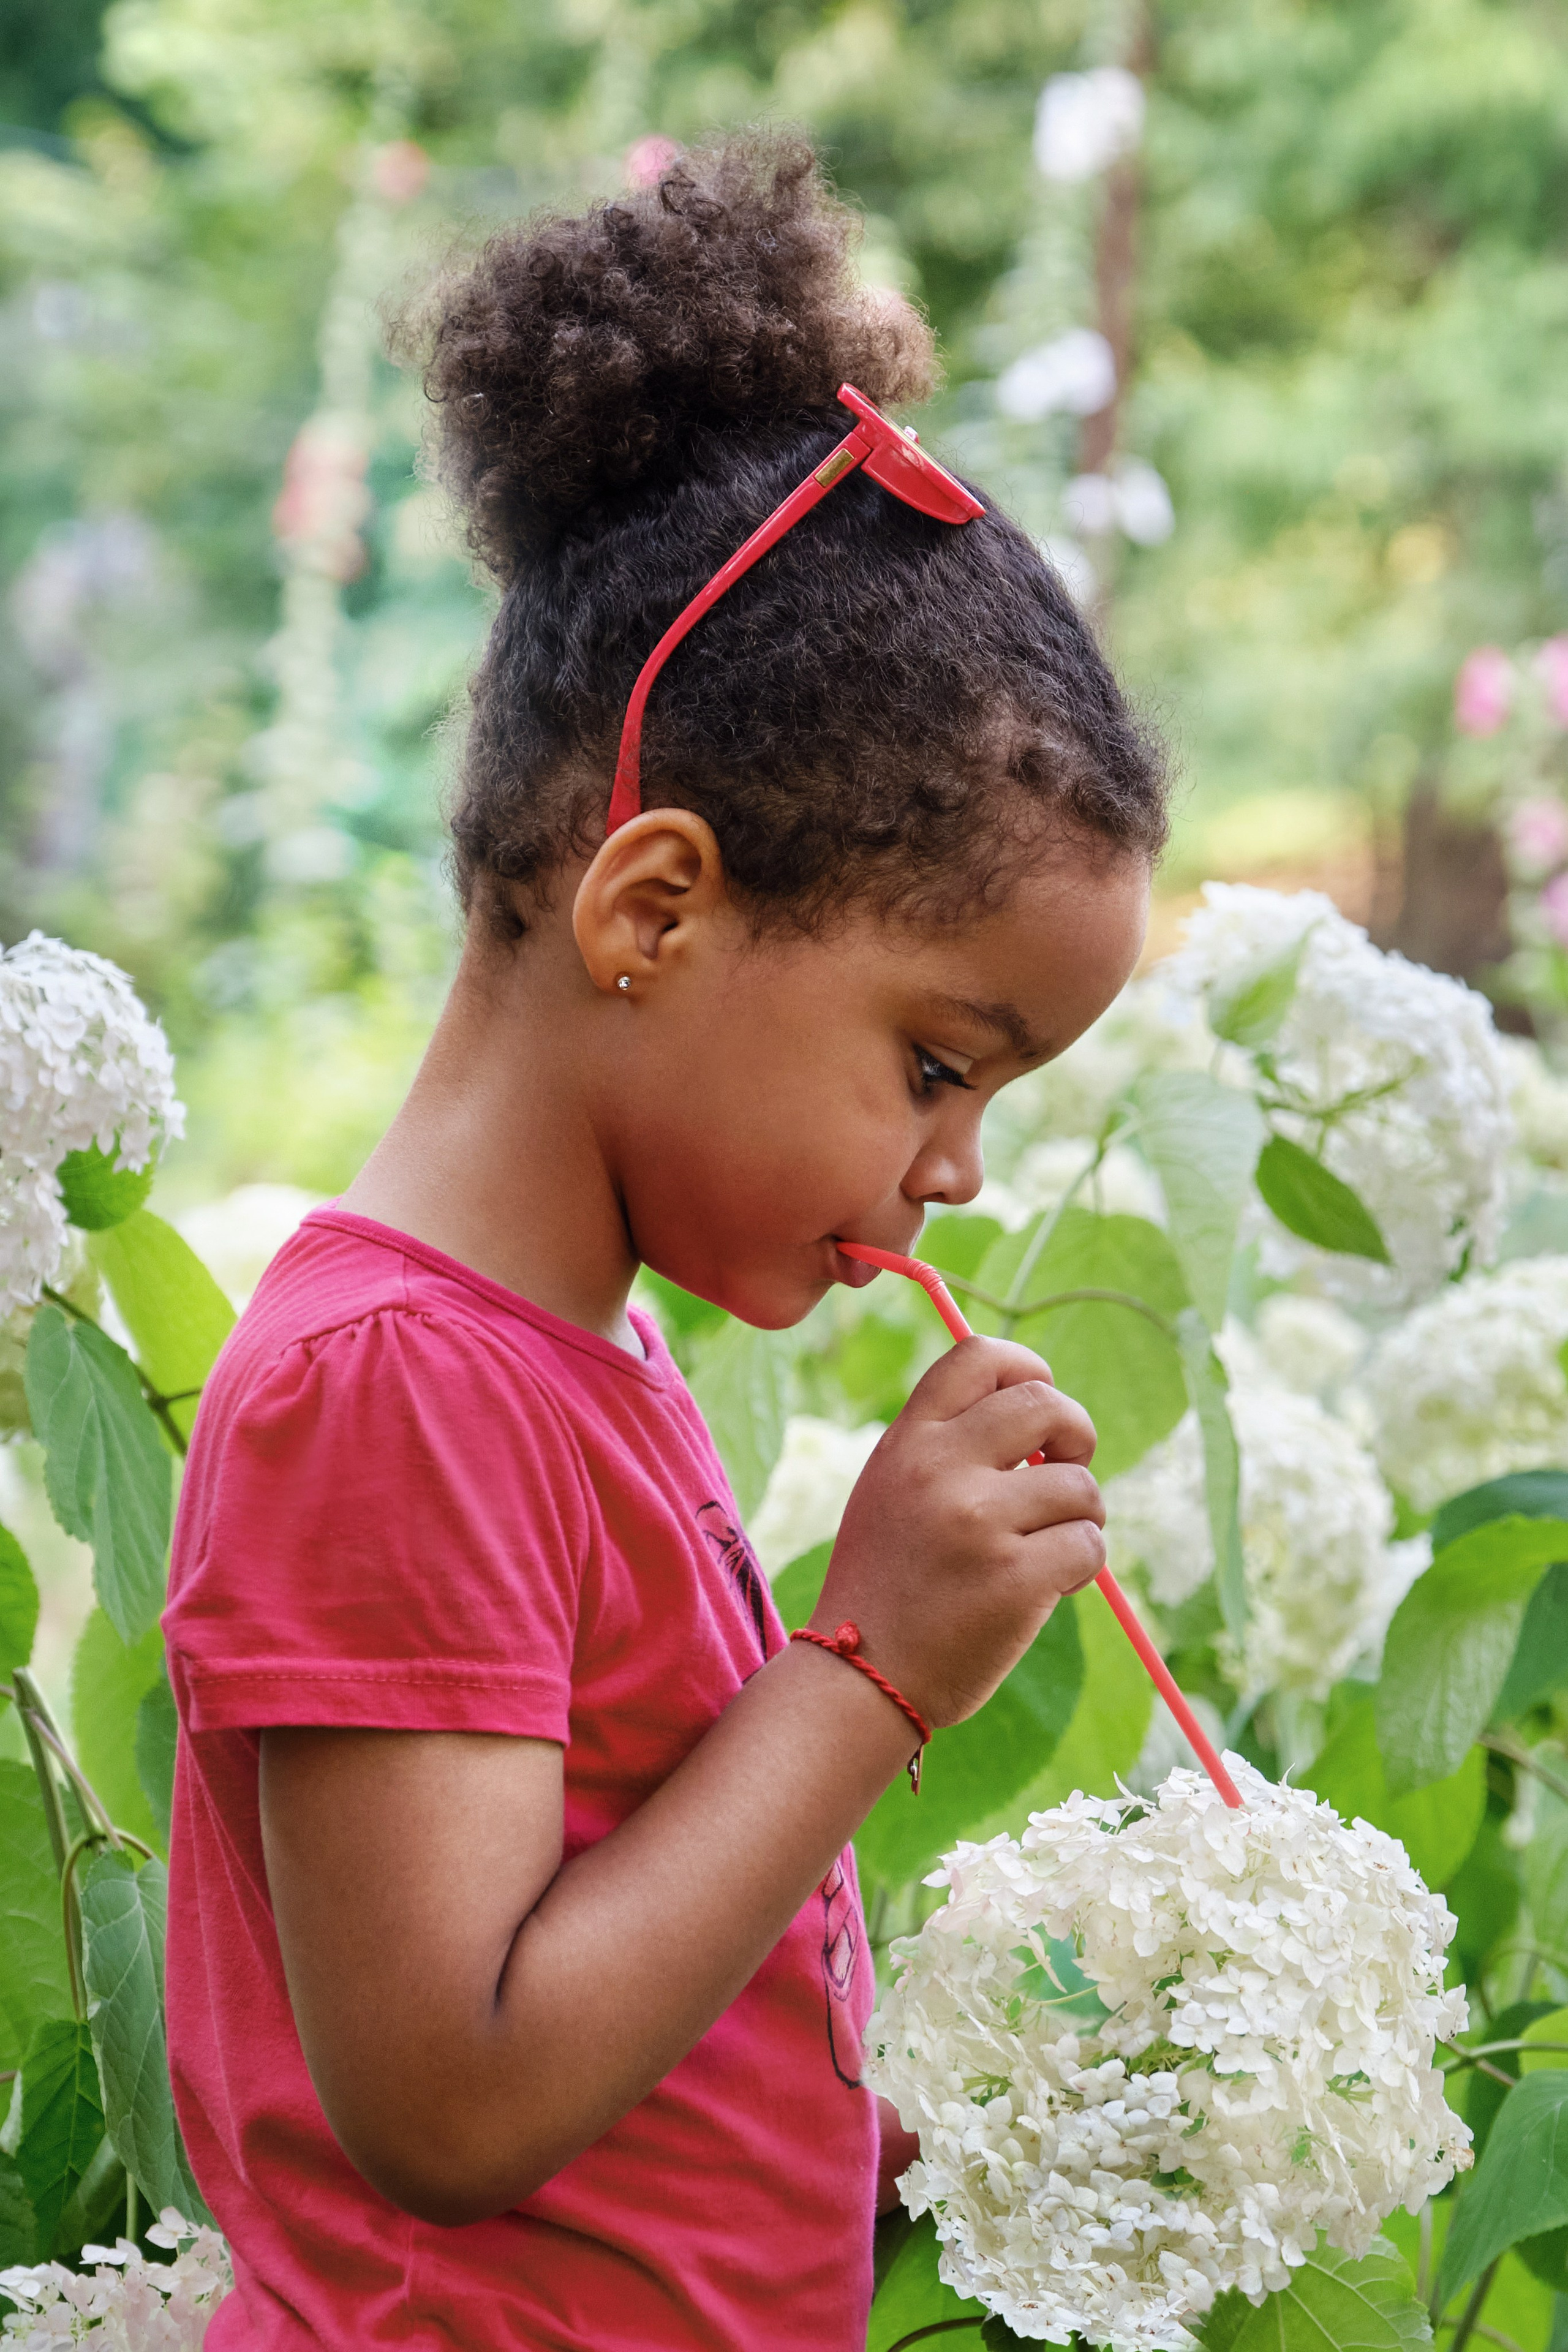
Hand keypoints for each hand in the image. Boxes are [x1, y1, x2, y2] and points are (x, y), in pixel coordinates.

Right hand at [810, 1337, 1103, 1728]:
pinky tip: (1047, 1586)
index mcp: (908, 1440)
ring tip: (1045, 1548)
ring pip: (1080, 1485)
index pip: (979, 1356)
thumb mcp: (892, 1489)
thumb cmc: (887, 1583)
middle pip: (1045, 1404)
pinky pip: (1089, 1545)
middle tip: (1068, 1469)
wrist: (860, 1677)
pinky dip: (1082, 1567)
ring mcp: (977, 1522)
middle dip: (1077, 1434)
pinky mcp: (1014, 1578)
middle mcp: (939, 1468)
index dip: (1027, 1369)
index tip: (1040, 1408)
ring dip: (1081, 1517)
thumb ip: (947, 1445)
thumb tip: (1039, 1411)